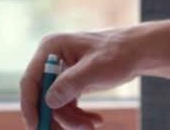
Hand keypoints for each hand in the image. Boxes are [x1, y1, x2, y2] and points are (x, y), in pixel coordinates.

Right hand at [20, 29, 139, 129]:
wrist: (139, 52)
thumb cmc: (119, 53)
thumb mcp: (94, 69)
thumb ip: (70, 84)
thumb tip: (48, 101)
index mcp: (51, 48)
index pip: (31, 80)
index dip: (30, 105)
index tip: (36, 126)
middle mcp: (52, 59)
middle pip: (43, 96)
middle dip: (58, 116)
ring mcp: (61, 71)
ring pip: (56, 105)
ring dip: (72, 119)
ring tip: (92, 125)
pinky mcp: (71, 81)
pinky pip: (67, 105)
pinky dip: (78, 116)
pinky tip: (95, 120)